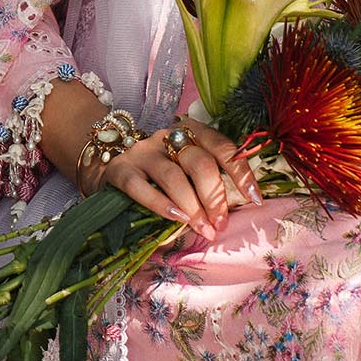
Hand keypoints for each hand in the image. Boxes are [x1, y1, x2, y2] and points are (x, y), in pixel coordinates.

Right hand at [92, 121, 259, 240]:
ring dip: (193, 207)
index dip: (241, 174)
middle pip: (200, 164)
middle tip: (220, 224)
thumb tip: (236, 209)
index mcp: (191, 131)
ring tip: (202, 229)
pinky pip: (142, 189)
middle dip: (215, 197)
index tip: (255, 200)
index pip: (223, 148)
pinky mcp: (121, 171)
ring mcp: (143, 153)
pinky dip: (162, 206)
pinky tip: (176, 220)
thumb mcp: (185, 165)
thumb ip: (208, 177)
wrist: (106, 164)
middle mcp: (167, 137)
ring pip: (174, 177)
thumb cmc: (158, 171)